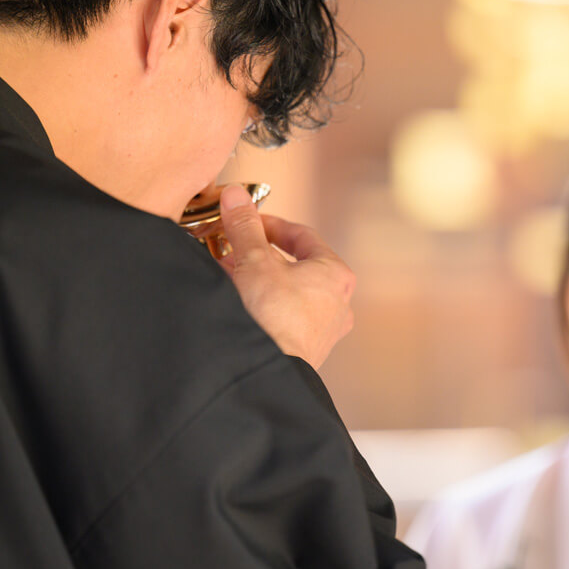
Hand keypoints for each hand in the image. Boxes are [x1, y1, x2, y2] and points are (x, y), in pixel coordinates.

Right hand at [217, 183, 354, 369]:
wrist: (266, 371)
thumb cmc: (272, 319)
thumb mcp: (254, 260)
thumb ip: (245, 226)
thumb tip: (236, 198)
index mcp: (335, 274)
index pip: (303, 236)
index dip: (271, 225)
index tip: (248, 222)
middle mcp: (337, 303)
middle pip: (295, 265)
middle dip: (260, 255)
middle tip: (234, 249)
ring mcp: (324, 329)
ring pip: (289, 293)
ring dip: (259, 281)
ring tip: (230, 276)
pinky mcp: (307, 350)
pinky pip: (285, 317)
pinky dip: (264, 305)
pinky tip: (239, 305)